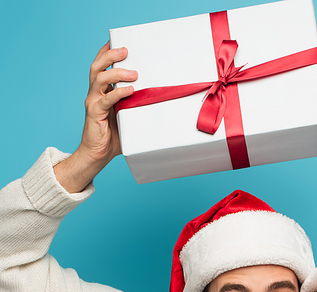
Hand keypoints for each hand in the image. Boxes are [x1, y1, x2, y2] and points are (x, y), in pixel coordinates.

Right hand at [54, 42, 137, 192]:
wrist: (97, 154)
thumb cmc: (113, 135)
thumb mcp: (125, 114)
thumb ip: (132, 103)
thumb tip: (152, 95)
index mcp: (100, 91)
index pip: (100, 66)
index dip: (106, 52)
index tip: (117, 41)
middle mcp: (94, 93)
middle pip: (97, 67)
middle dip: (110, 55)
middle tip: (125, 50)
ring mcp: (93, 102)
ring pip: (99, 78)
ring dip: (116, 72)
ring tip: (133, 72)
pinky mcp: (94, 113)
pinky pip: (106, 99)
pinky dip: (118, 93)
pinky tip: (130, 90)